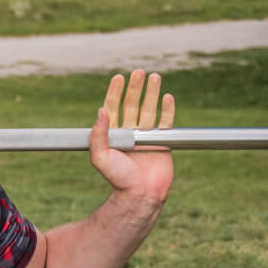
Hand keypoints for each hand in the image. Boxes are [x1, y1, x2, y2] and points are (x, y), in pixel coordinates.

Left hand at [88, 69, 174, 205]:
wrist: (140, 194)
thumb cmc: (118, 179)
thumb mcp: (100, 157)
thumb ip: (99, 134)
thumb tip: (101, 111)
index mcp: (114, 135)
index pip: (114, 108)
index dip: (116, 92)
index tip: (119, 77)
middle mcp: (130, 132)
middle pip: (133, 104)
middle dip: (135, 88)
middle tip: (138, 72)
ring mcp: (147, 137)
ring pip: (150, 109)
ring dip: (152, 93)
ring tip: (155, 77)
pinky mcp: (163, 143)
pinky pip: (166, 122)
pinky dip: (168, 109)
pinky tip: (167, 97)